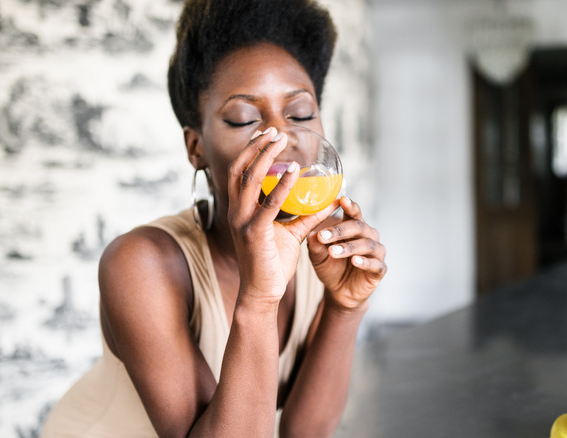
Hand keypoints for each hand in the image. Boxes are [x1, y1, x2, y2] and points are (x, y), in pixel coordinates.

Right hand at [227, 128, 336, 305]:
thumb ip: (307, 216)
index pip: (240, 172)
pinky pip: (269, 204)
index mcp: (241, 211)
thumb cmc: (273, 264)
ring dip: (265, 157)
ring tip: (281, 141)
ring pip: (250, 180)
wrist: (262, 293)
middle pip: (241, 170)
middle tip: (274, 130)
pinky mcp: (254, 234)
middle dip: (256, 147)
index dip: (251, 151)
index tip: (266, 134)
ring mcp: (243, 223)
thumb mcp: (292, 234)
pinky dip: (282, 185)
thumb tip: (330, 201)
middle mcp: (237, 213)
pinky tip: (295, 171)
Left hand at [308, 197, 386, 310]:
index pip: (354, 212)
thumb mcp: (318, 256)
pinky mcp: (379, 269)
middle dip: (340, 230)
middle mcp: (368, 236)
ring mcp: (376, 252)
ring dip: (349, 247)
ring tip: (333, 251)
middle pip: (358, 227)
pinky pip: (375, 263)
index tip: (341, 200)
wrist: (340, 291)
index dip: (350, 205)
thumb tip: (311, 233)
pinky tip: (354, 261)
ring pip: (366, 244)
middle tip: (323, 236)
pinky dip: (364, 262)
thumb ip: (316, 244)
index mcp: (355, 227)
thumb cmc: (331, 267)